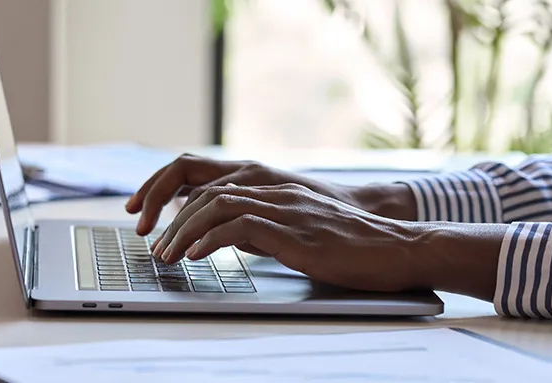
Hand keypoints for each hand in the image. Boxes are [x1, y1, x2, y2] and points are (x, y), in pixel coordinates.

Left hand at [125, 154, 357, 235]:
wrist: (396, 247)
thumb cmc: (353, 245)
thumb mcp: (302, 231)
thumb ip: (268, 228)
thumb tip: (234, 238)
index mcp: (277, 191)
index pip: (215, 187)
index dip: (181, 205)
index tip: (162, 229)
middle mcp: (276, 193)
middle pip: (207, 192)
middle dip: (171, 218)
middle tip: (154, 246)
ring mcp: (285, 209)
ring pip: (216, 206)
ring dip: (182, 230)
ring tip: (165, 255)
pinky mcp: (293, 231)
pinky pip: (240, 227)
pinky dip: (209, 240)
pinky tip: (193, 256)